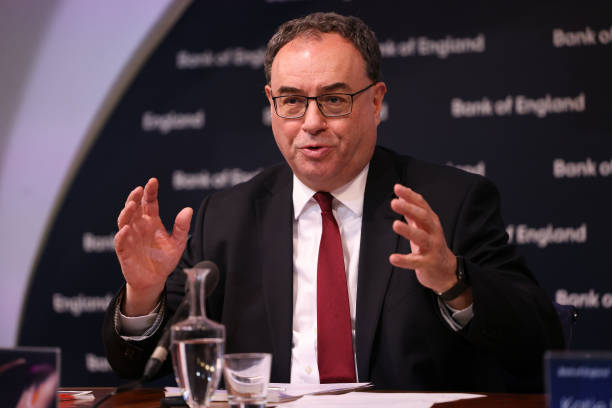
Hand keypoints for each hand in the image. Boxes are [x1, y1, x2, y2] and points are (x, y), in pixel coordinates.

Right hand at [114, 178, 192, 315]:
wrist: (155, 280)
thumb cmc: (165, 259)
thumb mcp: (178, 243)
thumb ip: (181, 227)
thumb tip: (188, 210)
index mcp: (152, 221)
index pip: (149, 202)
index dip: (150, 191)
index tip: (153, 181)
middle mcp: (139, 226)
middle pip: (134, 208)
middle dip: (135, 197)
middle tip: (139, 189)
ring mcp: (130, 237)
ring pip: (124, 221)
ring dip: (127, 212)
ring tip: (132, 204)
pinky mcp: (124, 251)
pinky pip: (120, 241)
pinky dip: (122, 235)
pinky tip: (126, 229)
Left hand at [389, 184, 470, 307]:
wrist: (446, 271)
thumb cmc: (431, 246)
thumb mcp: (423, 228)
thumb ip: (413, 214)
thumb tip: (402, 197)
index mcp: (431, 222)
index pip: (422, 205)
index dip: (410, 196)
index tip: (397, 188)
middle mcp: (434, 233)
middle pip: (423, 218)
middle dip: (409, 209)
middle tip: (394, 203)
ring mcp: (432, 248)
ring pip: (421, 238)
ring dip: (408, 231)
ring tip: (395, 224)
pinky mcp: (428, 264)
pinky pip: (416, 262)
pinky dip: (404, 260)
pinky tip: (392, 258)